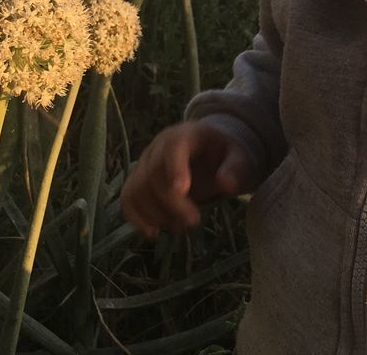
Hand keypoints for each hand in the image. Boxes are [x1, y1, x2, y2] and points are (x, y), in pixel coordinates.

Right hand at [119, 120, 256, 240]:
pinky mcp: (137, 180)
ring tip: (179, 227)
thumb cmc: (223, 155)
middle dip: (171, 203)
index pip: (173, 147)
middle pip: (153, 174)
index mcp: (184, 135)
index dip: (174, 168)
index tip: (182, 191)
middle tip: (193, 221)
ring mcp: (144, 163)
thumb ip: (234, 168)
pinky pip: (127, 198)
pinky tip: (153, 232)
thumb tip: (225, 184)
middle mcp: (158, 147)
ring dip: (155, 214)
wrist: (208, 152)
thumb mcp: (238, 157)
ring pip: (137, 189)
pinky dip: (136, 217)